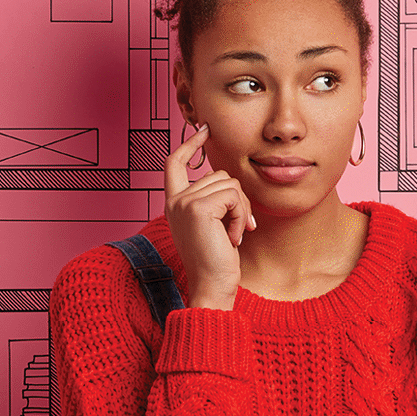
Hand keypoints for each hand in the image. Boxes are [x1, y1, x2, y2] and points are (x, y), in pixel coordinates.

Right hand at [164, 125, 255, 310]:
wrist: (211, 286)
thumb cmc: (216, 261)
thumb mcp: (213, 225)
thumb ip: (214, 202)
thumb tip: (231, 183)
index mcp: (175, 203)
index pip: (176, 163)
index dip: (189, 144)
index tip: (204, 129)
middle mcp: (175, 200)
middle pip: (218, 175)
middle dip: (238, 200)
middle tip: (239, 228)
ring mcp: (184, 202)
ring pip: (230, 184)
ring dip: (241, 210)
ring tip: (234, 235)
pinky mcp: (199, 207)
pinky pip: (234, 196)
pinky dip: (241, 216)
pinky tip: (234, 237)